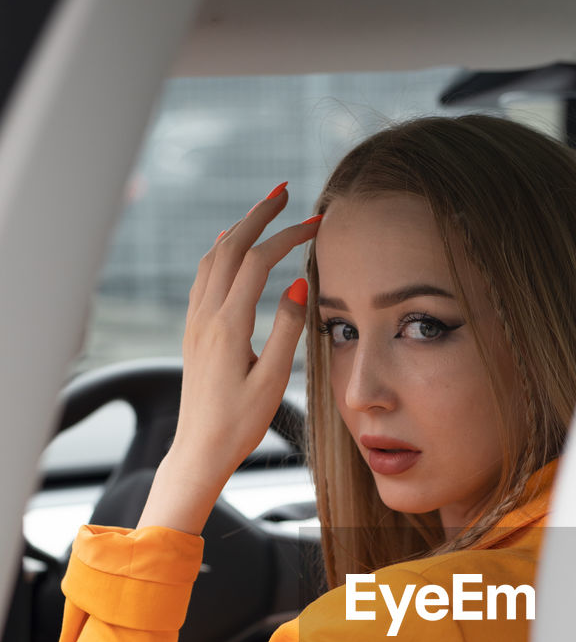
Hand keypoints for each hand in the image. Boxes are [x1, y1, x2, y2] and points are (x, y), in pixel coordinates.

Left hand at [137, 186, 320, 534]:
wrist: (199, 450)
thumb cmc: (240, 424)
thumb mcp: (273, 381)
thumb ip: (288, 330)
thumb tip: (298, 282)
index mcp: (228, 326)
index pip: (258, 262)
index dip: (287, 237)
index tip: (316, 224)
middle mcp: (206, 316)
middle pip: (230, 247)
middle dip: (259, 214)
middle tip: (284, 190)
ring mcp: (195, 322)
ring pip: (212, 258)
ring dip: (238, 228)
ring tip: (262, 211)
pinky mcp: (193, 331)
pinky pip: (203, 276)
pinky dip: (221, 251)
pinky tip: (232, 250)